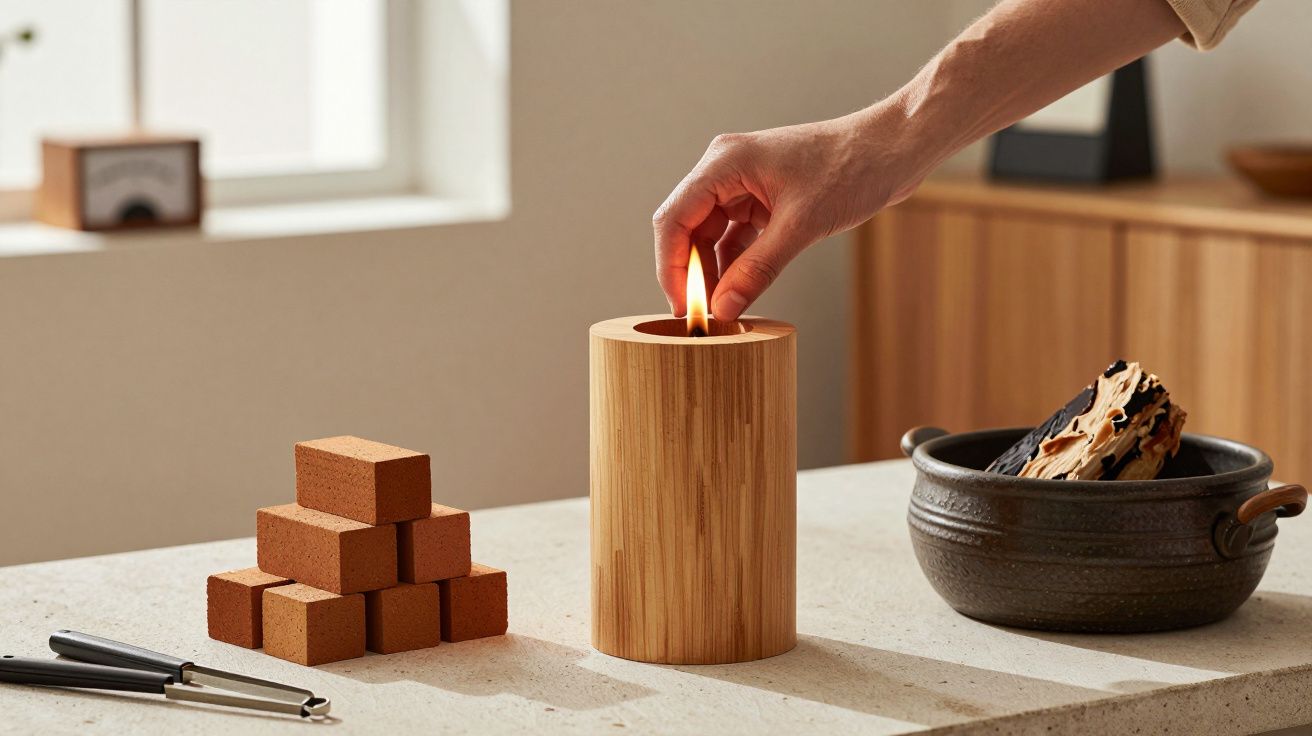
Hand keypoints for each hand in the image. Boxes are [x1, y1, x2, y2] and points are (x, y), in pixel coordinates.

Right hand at [653, 107, 920, 320]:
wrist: (894, 149)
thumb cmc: (852, 168)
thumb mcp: (801, 226)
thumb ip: (757, 269)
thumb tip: (722, 308)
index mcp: (725, 162)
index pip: (674, 219)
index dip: (671, 267)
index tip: (682, 307)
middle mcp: (726, 169)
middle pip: (687, 228)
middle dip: (690, 272)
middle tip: (700, 316)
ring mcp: (744, 183)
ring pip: (709, 235)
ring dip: (713, 271)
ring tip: (719, 309)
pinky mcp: (763, 197)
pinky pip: (735, 235)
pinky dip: (735, 263)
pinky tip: (738, 291)